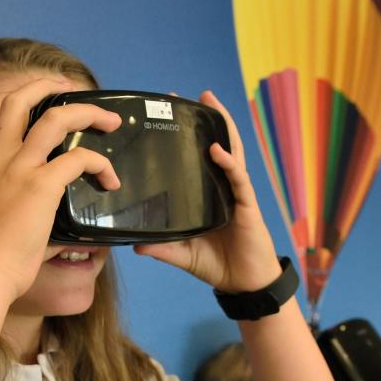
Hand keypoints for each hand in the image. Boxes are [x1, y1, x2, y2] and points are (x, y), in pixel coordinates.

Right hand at [0, 77, 122, 302]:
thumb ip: (16, 206)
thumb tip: (49, 224)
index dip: (14, 96)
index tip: (39, 96)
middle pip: (19, 100)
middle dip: (50, 86)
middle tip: (76, 90)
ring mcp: (19, 169)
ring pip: (56, 119)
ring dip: (89, 113)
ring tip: (110, 121)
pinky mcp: (40, 186)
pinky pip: (79, 159)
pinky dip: (100, 164)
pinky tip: (110, 180)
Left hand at [132, 90, 281, 291]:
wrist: (244, 284)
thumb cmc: (218, 265)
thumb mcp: (182, 255)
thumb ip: (161, 248)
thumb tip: (133, 244)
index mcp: (207, 195)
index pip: (195, 159)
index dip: (185, 137)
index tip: (165, 117)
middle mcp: (222, 187)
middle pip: (214, 144)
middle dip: (203, 119)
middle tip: (185, 96)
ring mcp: (236, 193)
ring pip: (230, 151)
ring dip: (221, 125)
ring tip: (210, 101)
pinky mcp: (246, 205)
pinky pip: (237, 179)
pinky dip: (227, 162)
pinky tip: (217, 149)